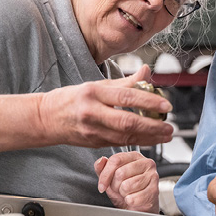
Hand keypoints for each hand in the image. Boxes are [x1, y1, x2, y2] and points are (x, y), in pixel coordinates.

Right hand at [38, 65, 173, 147]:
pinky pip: (120, 143)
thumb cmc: (72, 99)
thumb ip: (123, 81)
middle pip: (127, 122)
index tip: (166, 105)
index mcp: (93, 93)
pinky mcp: (94, 143)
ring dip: (149, 138)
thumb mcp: (95, 84)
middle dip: (152, 127)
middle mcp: (92, 113)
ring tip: (165, 135)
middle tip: (169, 127)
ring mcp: (92, 131)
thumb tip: (146, 72)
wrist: (46, 119)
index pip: (126, 97)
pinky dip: (138, 142)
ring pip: (126, 137)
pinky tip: (151, 140)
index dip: (148, 102)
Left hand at [94, 152, 158, 212]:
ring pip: (127, 186)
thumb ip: (102, 168)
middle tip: (119, 189)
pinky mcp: (155, 190)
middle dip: (115, 186)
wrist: (139, 207)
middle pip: (120, 173)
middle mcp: (146, 163)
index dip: (105, 175)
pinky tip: (133, 199)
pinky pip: (134, 198)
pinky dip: (130, 201)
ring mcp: (152, 176)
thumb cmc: (126, 190)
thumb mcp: (111, 179)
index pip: (116, 159)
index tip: (101, 186)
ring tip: (127, 193)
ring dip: (123, 194)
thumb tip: (101, 161)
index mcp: (134, 156)